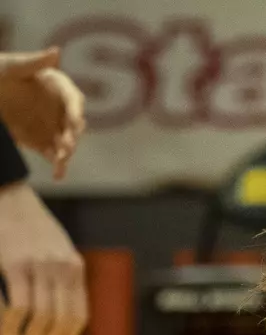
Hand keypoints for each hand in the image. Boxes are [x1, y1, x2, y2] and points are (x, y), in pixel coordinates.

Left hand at [0, 49, 85, 180]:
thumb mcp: (13, 66)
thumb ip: (35, 61)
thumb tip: (57, 52)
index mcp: (58, 88)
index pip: (74, 101)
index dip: (76, 112)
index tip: (75, 123)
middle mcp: (60, 109)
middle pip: (74, 126)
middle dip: (72, 137)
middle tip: (67, 146)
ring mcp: (53, 127)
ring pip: (67, 144)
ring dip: (66, 154)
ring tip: (60, 162)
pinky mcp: (43, 142)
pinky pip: (54, 156)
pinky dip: (58, 166)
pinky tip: (58, 175)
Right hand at [0, 182, 87, 334]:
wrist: (10, 197)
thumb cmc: (31, 229)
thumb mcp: (56, 252)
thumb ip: (61, 281)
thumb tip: (59, 319)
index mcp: (75, 269)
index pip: (79, 316)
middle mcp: (63, 269)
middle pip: (62, 322)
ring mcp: (40, 267)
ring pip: (42, 318)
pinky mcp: (17, 265)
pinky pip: (19, 306)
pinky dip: (12, 326)